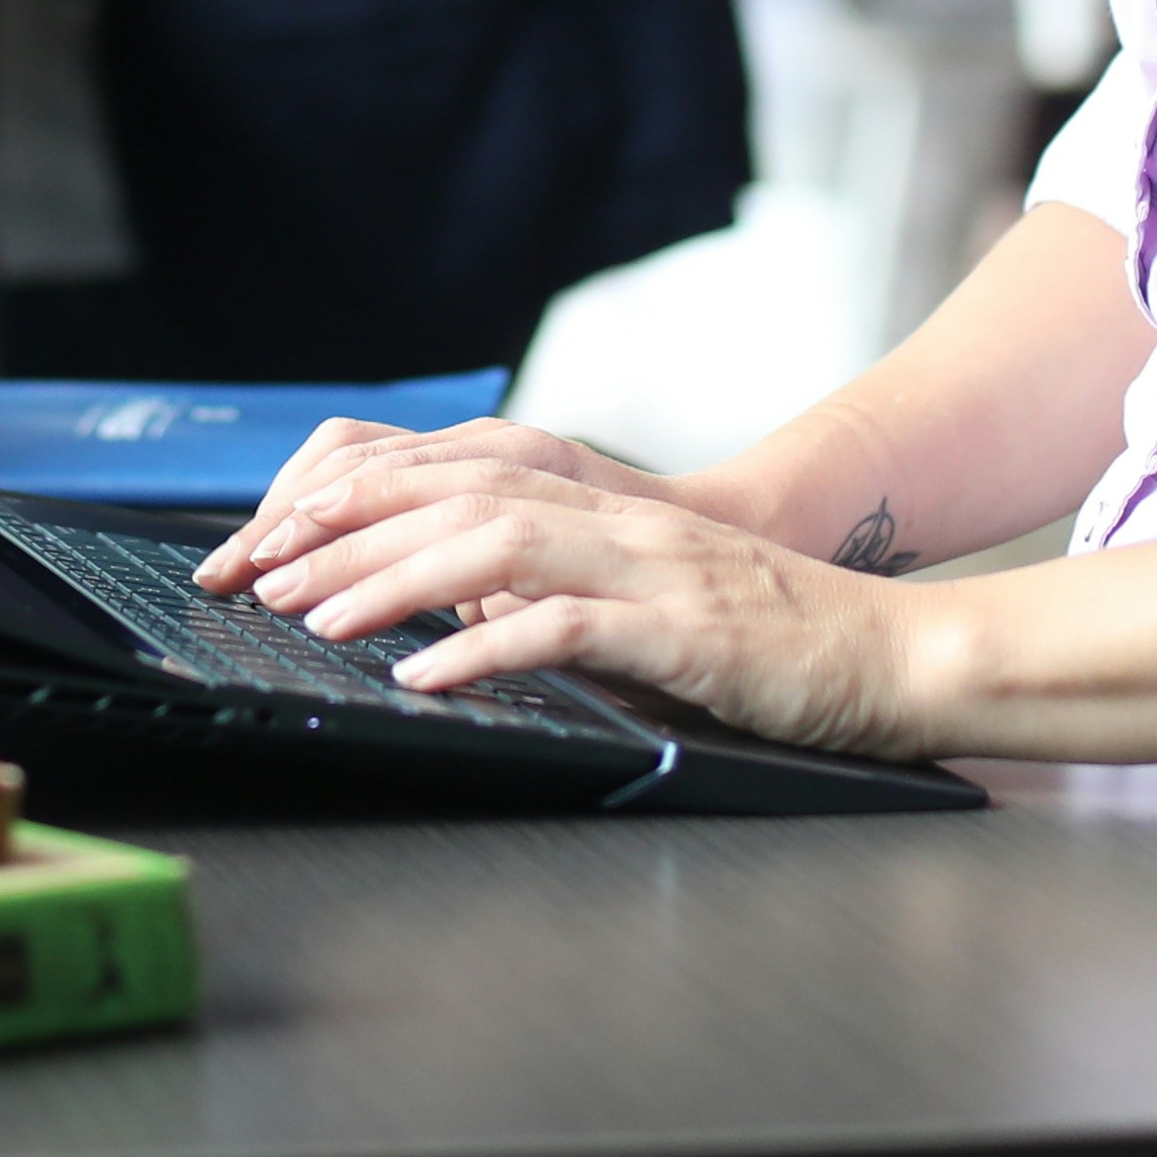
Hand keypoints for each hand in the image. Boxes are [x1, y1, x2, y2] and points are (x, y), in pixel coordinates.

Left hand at [204, 437, 937, 763]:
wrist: (893, 656)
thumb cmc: (770, 643)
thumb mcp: (643, 601)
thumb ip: (557, 593)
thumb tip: (450, 613)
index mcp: (600, 509)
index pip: (452, 477)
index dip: (356, 499)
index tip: (276, 538)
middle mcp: (617, 523)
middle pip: (454, 498)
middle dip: (345, 533)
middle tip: (262, 573)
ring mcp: (651, 572)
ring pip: (495, 549)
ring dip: (393, 583)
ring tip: (318, 619)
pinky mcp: (685, 633)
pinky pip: (569, 630)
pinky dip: (486, 651)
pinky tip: (424, 680)